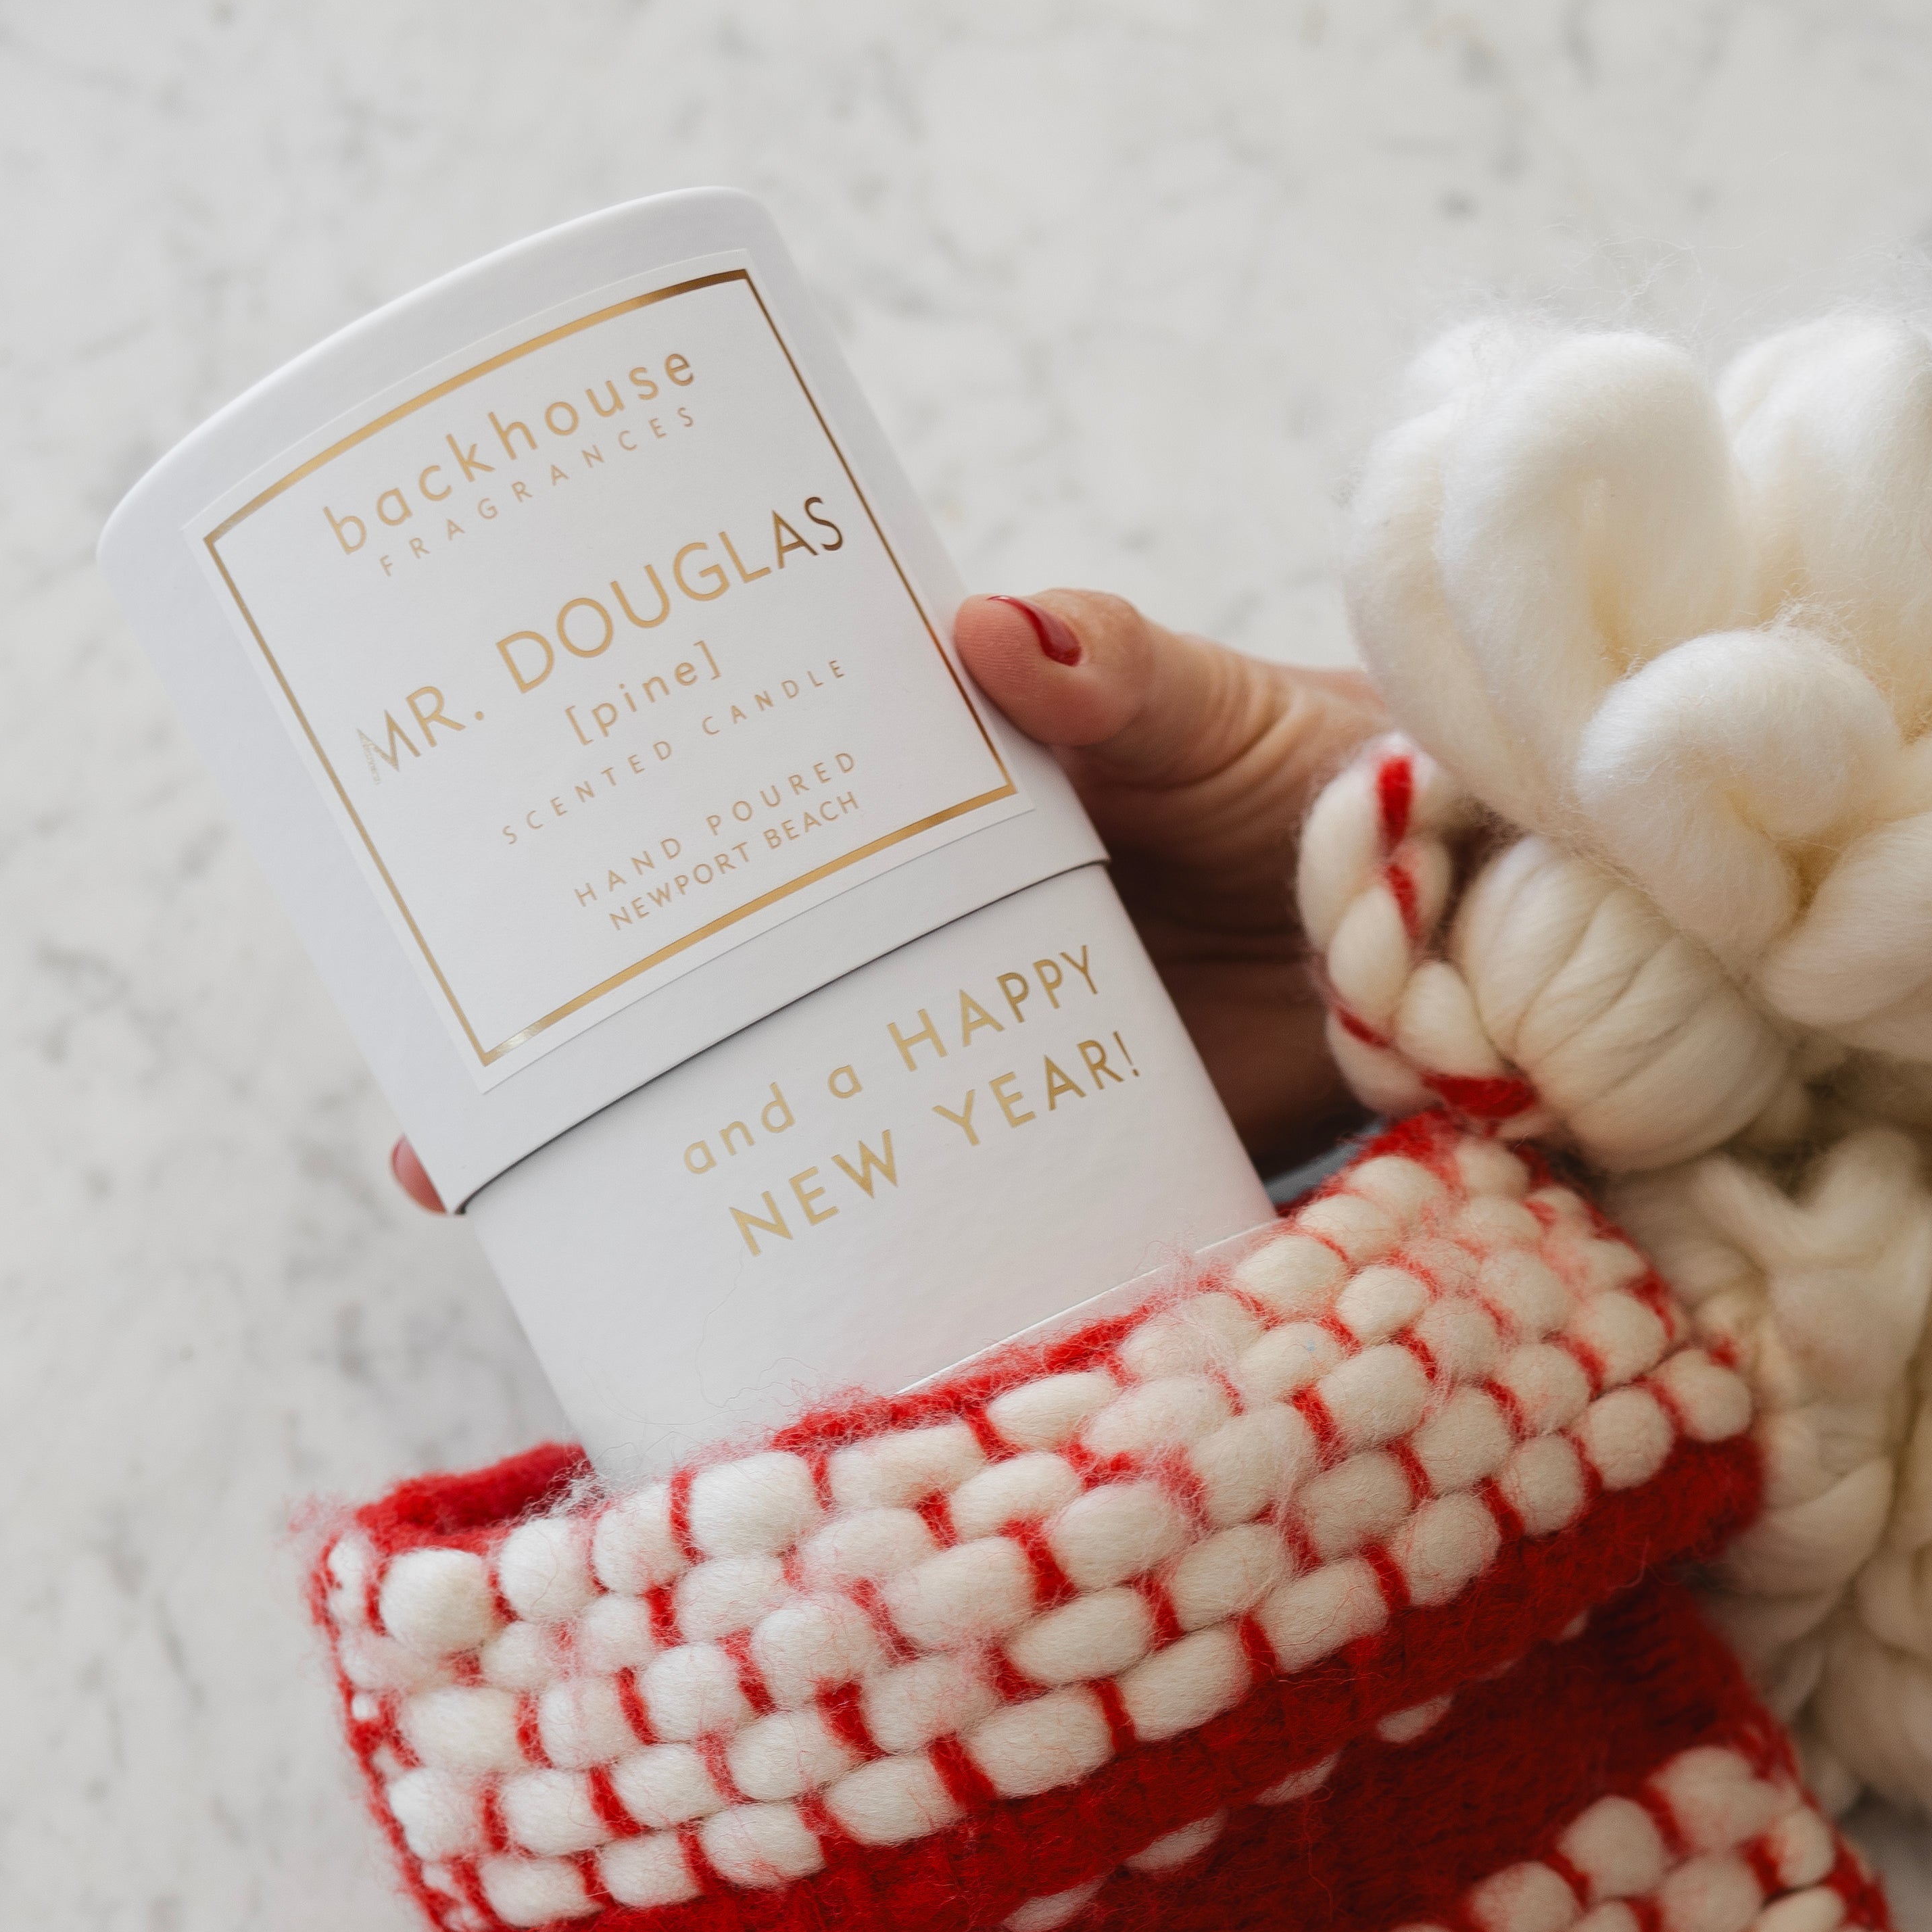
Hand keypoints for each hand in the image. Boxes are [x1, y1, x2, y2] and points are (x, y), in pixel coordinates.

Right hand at [388, 589, 1384, 1211]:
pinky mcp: (1068, 1142)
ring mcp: (988, 1043)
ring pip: (811, 1108)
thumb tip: (994, 625)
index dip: (604, 862)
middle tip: (449, 1142)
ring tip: (568, 1254)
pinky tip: (777, 1306)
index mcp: (940, 800)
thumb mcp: (1216, 713)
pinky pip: (941, 1207)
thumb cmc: (1338, 778)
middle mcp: (938, 928)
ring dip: (697, 1173)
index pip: (737, 819)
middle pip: (732, 992)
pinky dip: (863, 1252)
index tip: (461, 906)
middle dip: (594, 1056)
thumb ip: (1124, 675)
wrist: (1482, 922)